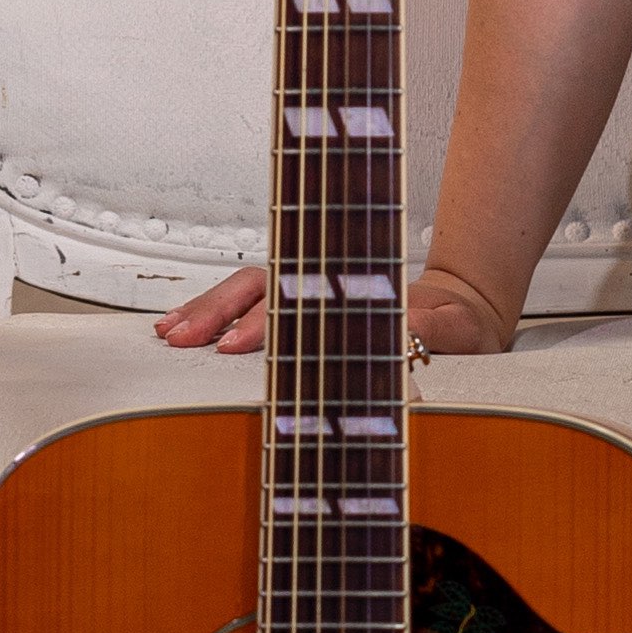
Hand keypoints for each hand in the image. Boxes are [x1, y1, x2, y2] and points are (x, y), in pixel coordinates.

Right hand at [150, 263, 515, 356]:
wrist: (460, 318)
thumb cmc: (456, 327)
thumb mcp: (459, 330)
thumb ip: (434, 328)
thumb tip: (411, 326)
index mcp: (355, 291)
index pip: (300, 305)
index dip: (266, 324)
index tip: (239, 344)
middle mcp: (324, 287)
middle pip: (260, 290)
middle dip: (219, 314)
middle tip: (189, 340)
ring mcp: (306, 296)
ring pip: (244, 293)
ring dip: (206, 311)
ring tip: (172, 333)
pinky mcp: (295, 312)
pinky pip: (243, 305)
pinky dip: (209, 313)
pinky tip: (180, 327)